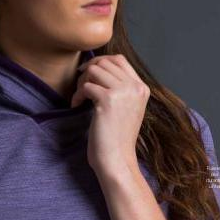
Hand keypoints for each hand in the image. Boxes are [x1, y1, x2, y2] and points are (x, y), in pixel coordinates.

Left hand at [71, 54, 149, 175]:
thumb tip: (97, 66)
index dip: (100, 62)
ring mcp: (123, 92)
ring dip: (82, 82)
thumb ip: (120, 88)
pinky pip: (86, 85)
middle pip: (105, 62)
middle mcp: (135, 87)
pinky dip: (78, 95)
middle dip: (88, 72)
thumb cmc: (117, 138)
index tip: (87, 73)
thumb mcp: (126, 108)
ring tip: (80, 98)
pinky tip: (77, 105)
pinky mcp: (108, 100)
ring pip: (95, 70)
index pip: (120, 60)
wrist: (117, 159)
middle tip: (82, 89)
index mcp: (142, 88)